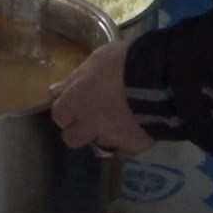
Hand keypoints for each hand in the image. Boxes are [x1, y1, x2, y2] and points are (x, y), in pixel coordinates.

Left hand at [49, 40, 154, 158]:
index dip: (65, 111)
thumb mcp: (96, 59)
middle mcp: (89, 123)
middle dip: (78, 130)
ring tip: (115, 122)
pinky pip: (122, 152)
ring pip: (98, 144)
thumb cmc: (123, 61)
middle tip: (90, 118)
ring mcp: (110, 137)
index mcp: (77, 100)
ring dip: (102, 136)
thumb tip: (54, 90)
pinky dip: (123, 145)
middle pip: (71, 138)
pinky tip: (130, 133)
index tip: (74, 104)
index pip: (58, 115)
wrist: (159, 77)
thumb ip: (74, 78)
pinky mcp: (132, 146)